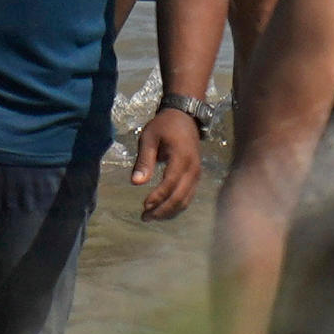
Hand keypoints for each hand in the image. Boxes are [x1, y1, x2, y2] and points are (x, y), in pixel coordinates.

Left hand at [131, 104, 204, 220]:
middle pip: (180, 196)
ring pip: (186, 199)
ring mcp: (197, 173)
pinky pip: (189, 196)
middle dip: (163, 210)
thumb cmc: (164, 126)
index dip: (158, 196)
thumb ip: (143, 161)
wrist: (185, 116)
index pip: (170, 183)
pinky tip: (163, 210)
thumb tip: (136, 183)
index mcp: (181, 158)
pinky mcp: (196, 176)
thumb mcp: (149, 138)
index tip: (144, 205)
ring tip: (152, 217)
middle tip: (145, 217)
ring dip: (170, 211)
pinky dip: (176, 206)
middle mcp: (193, 168)